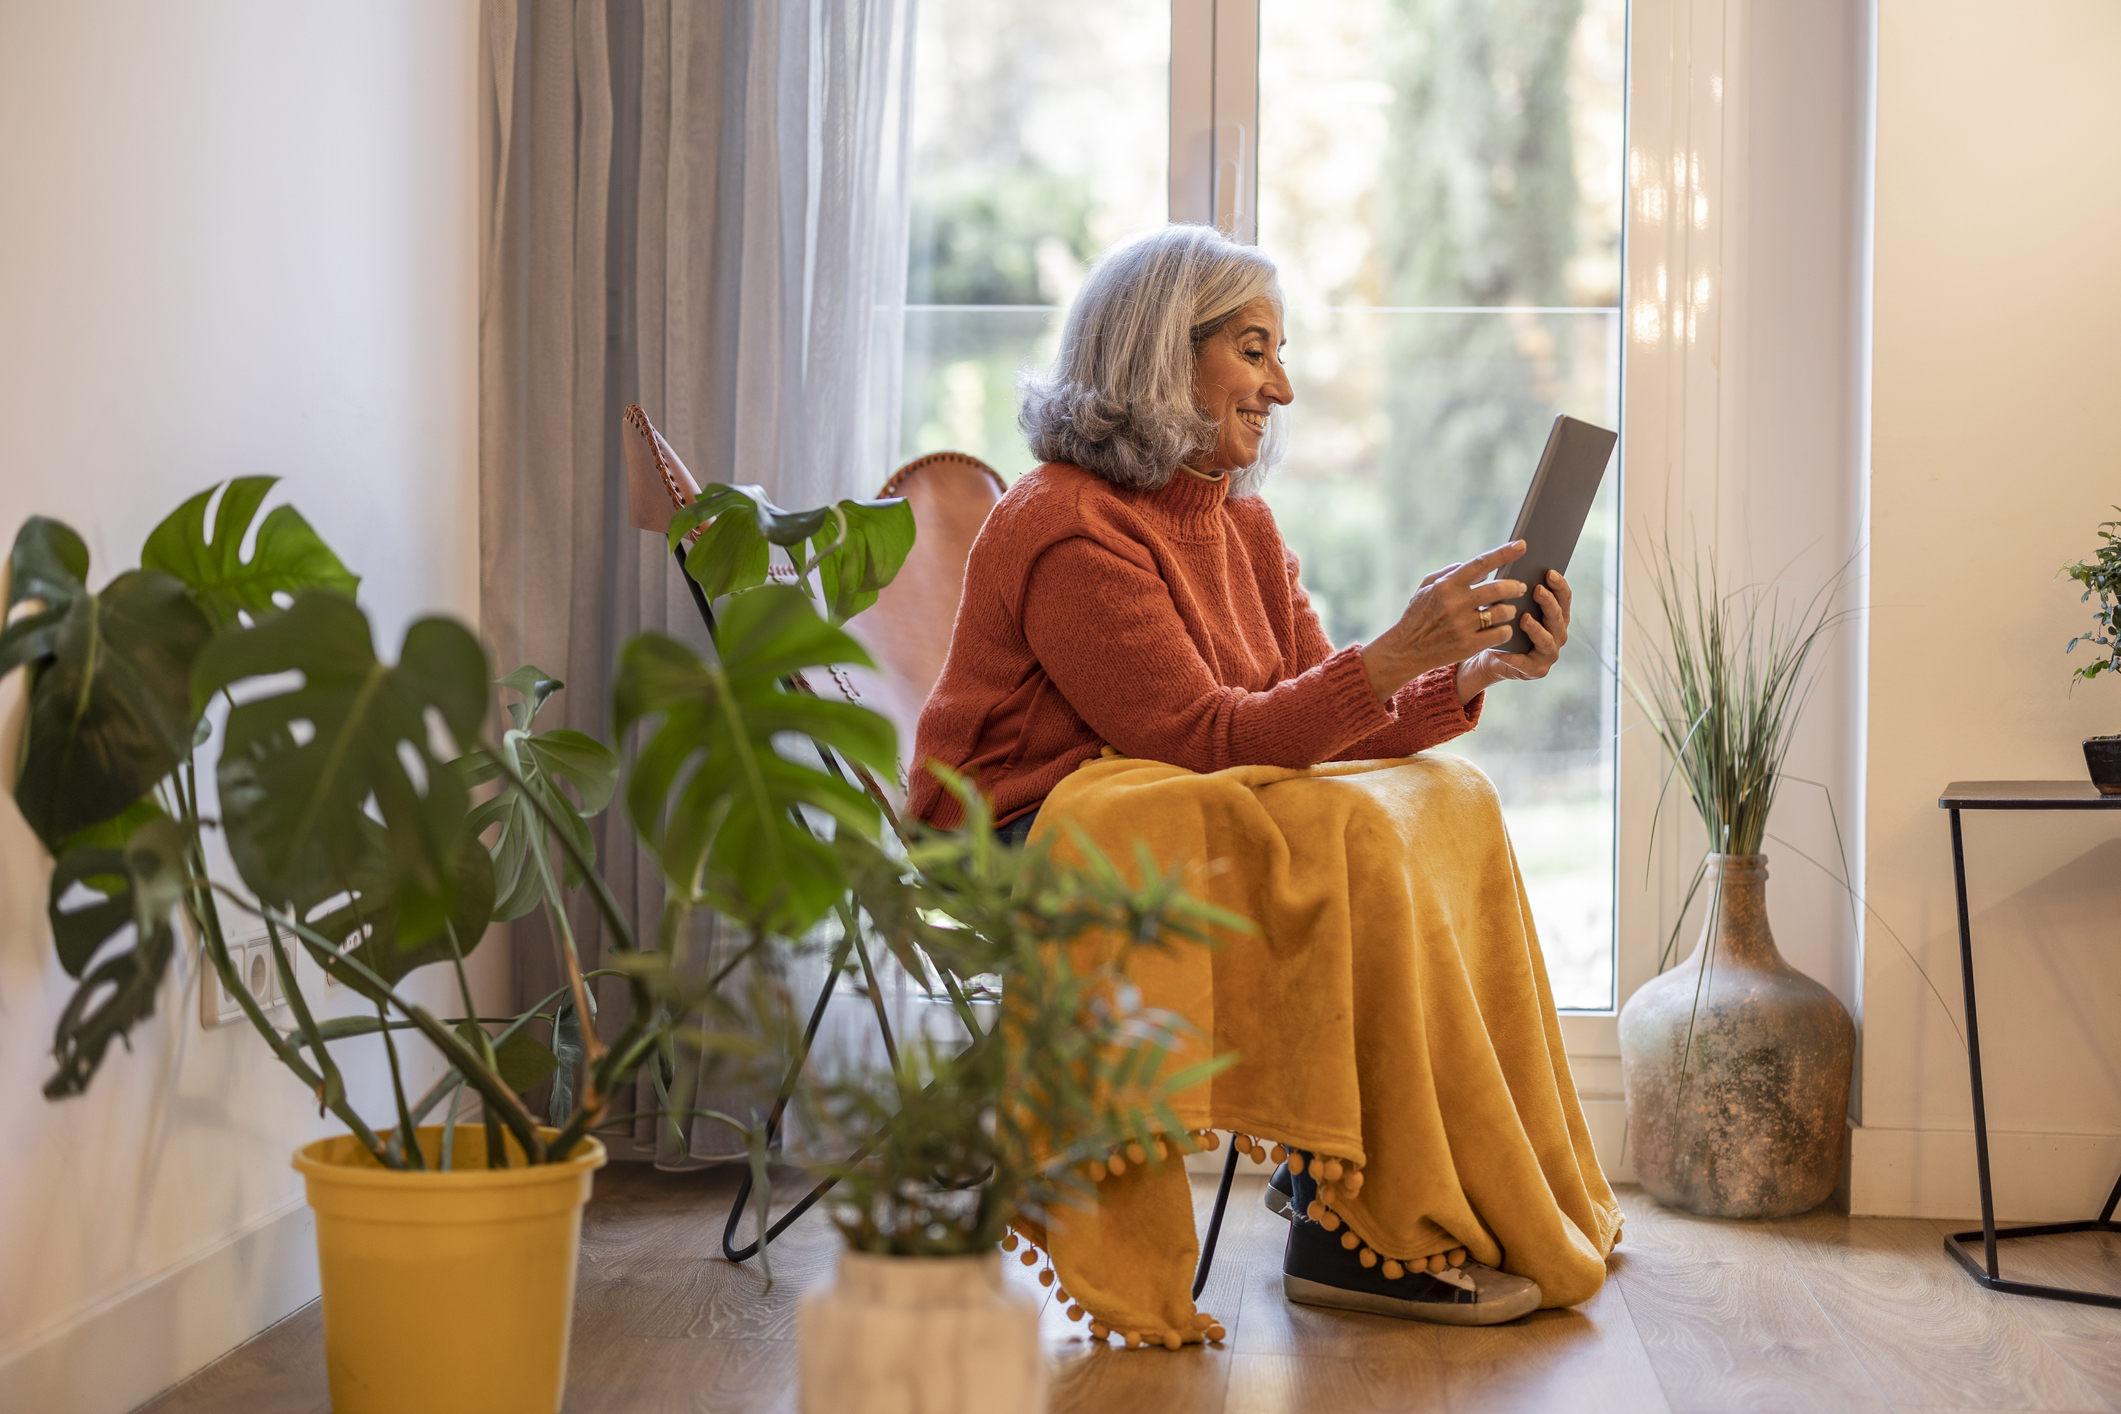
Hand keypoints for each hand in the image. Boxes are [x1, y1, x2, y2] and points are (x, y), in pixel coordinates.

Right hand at [1359, 542, 1526, 702]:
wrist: (1406, 650)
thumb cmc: (1417, 616)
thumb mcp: (1425, 588)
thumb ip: (1450, 573)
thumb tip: (1479, 568)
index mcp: (1446, 586)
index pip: (1481, 564)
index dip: (1504, 553)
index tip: (1522, 546)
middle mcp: (1455, 604)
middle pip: (1498, 589)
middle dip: (1515, 586)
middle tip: (1520, 587)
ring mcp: (1462, 626)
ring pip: (1502, 612)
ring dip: (1510, 610)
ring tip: (1507, 611)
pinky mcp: (1468, 645)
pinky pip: (1501, 634)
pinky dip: (1506, 630)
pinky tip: (1501, 629)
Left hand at [1455, 570, 1572, 703]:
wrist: (1493, 656)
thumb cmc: (1505, 625)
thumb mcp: (1511, 606)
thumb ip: (1518, 592)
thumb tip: (1513, 566)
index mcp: (1556, 615)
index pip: (1564, 597)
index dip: (1559, 585)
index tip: (1549, 572)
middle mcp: (1558, 633)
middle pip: (1557, 616)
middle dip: (1548, 602)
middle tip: (1537, 590)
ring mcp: (1549, 653)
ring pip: (1546, 639)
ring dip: (1535, 628)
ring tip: (1524, 618)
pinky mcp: (1536, 670)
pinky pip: (1524, 662)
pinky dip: (1513, 656)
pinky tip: (1501, 650)